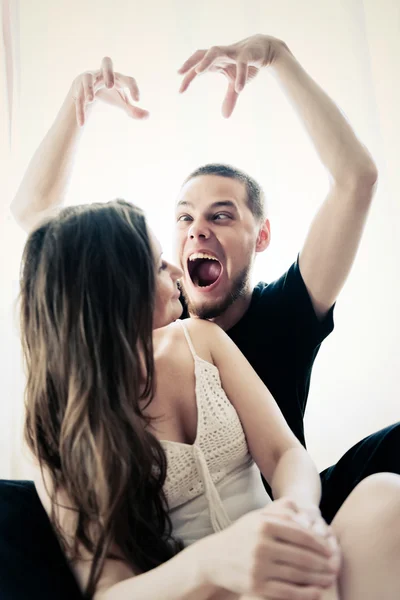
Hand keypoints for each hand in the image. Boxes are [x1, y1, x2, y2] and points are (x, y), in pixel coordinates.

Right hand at [70, 57, 148, 125]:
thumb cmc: (110, 92)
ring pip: (87, 78)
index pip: (128, 79)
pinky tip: (82, 123)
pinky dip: (80, 110)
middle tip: (110, 86)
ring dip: (88, 88)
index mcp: (117, 77)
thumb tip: (148, 116)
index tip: (138, 100)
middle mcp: (103, 74)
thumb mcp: (122, 101)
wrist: (88, 89)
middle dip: (108, 73)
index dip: (133, 87)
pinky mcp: (78, 88)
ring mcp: (90, 79)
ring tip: (91, 100)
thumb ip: (134, 110)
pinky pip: (78, 97)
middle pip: (106, 63)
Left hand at [178, 34, 288, 117]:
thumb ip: (230, 98)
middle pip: (201, 54)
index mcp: (216, 61)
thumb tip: (224, 116)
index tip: (180, 91)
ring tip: (198, 71)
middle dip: (190, 63)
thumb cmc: (247, 65)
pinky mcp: (246, 54)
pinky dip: (240, 76)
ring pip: (215, 52)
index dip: (188, 77)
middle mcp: (221, 55)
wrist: (266, 50)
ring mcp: (232, 53)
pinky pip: (241, 64)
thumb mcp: (236, 84)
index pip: (198, 67)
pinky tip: (238, 89)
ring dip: (206, 60)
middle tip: (179, 73)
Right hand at [202, 498, 339, 598]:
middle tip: (336, 566)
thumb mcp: (257, 516)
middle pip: (301, 556)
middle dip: (322, 563)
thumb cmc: (242, 535)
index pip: (300, 534)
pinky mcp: (256, 587)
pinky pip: (287, 592)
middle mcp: (261, 545)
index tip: (332, 549)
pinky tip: (317, 592)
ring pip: (296, 574)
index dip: (320, 543)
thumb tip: (303, 511)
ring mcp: (258, 567)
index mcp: (264, 525)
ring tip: (329, 578)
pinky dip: (305, 593)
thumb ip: (280, 509)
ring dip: (318, 578)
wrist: (214, 559)